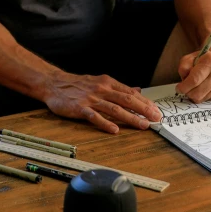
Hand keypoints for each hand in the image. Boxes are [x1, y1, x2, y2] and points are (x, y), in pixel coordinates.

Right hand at [43, 71, 162, 133]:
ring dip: (130, 118)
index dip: (145, 102)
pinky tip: (114, 130)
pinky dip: (105, 123)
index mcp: (108, 83)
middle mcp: (102, 90)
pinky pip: (94, 116)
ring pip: (114, 109)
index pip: (130, 93)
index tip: (156, 111)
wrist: (54, 83)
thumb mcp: (101, 81)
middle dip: (143, 110)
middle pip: (126, 100)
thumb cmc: (78, 84)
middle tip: (155, 118)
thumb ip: (119, 88)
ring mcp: (91, 99)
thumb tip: (137, 90)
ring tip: (142, 125)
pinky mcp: (80, 108)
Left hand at [176, 49, 210, 102]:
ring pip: (202, 98)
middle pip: (198, 93)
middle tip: (185, 88)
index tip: (178, 88)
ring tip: (194, 86)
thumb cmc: (201, 59)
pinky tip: (202, 88)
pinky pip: (207, 100)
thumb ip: (183, 68)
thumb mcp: (189, 58)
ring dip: (194, 95)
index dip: (184, 87)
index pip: (195, 80)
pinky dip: (201, 96)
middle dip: (188, 92)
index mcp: (210, 61)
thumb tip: (183, 82)